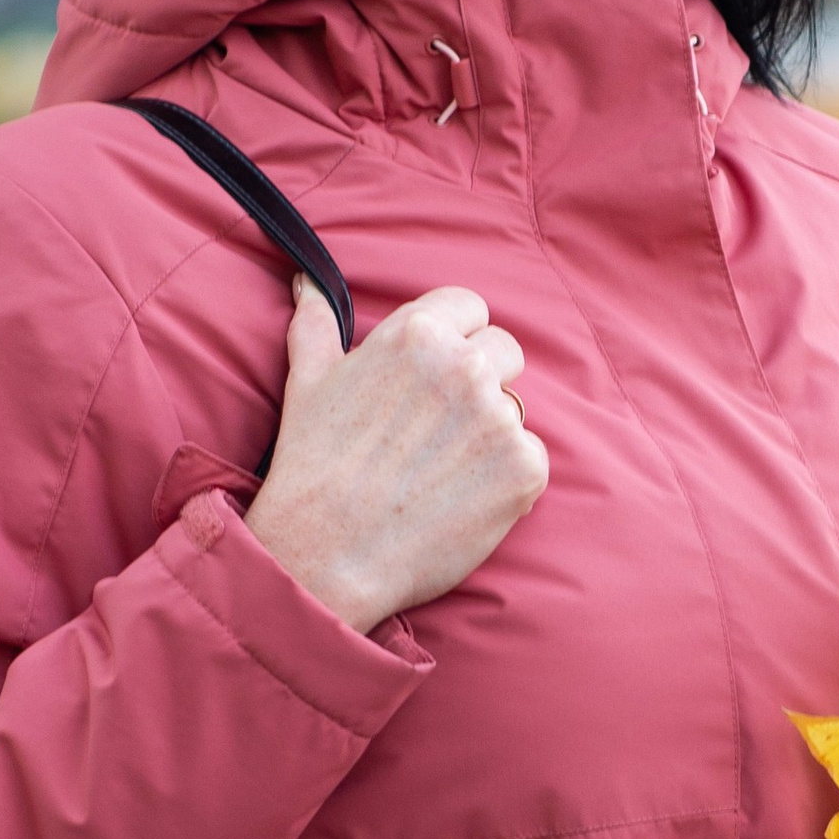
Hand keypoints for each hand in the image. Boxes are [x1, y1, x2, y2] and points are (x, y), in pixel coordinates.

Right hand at [244, 277, 546, 633]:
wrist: (327, 555)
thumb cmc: (312, 466)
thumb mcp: (307, 381)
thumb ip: (317, 323)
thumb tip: (306, 284)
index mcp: (418, 334)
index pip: (470, 308)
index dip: (454, 341)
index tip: (432, 378)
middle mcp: (466, 366)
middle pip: (504, 351)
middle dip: (480, 381)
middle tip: (437, 429)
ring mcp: (499, 418)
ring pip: (516, 407)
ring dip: (490, 431)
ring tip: (440, 469)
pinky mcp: (525, 470)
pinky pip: (531, 458)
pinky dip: (506, 479)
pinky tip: (461, 498)